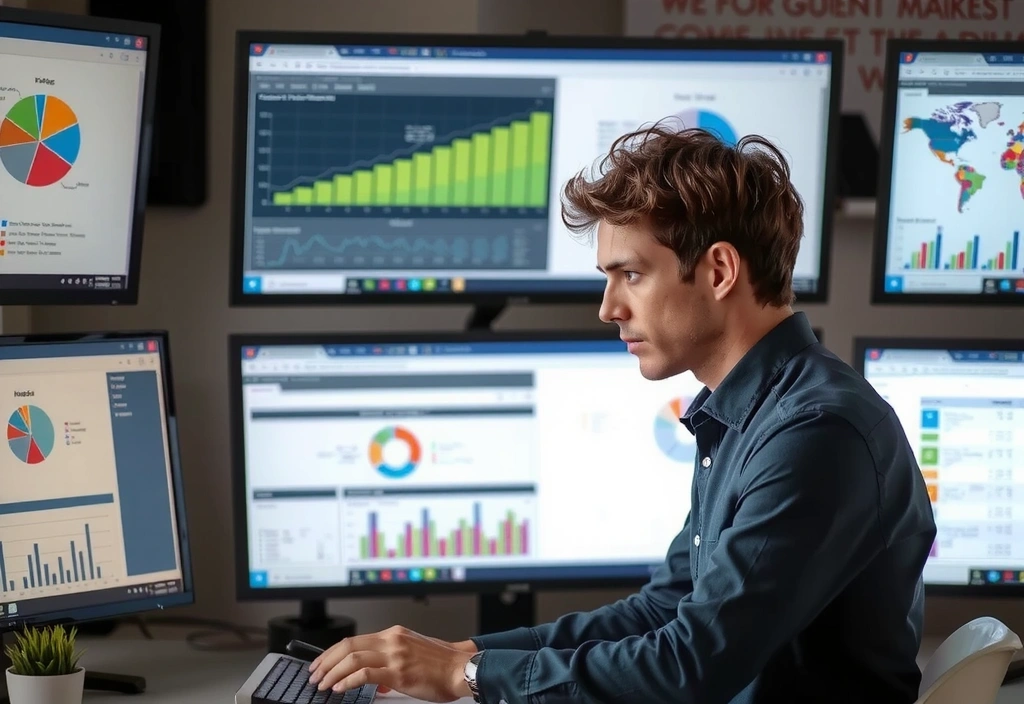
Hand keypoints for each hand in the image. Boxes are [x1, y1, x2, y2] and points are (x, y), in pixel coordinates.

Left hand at [308, 625, 473, 701]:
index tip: (321, 663)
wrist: (462, 668)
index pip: (354, 640)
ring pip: (352, 658)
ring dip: (332, 672)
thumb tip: (375, 680)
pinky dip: (348, 680)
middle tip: (315, 674)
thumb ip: (391, 660)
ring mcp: (394, 655)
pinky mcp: (398, 672)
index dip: (333, 652)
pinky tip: (340, 688)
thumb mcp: (413, 653)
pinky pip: (365, 674)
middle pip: (348, 646)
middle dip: (326, 661)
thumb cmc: (442, 664)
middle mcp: (392, 640)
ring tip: (323, 684)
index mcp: (394, 634)